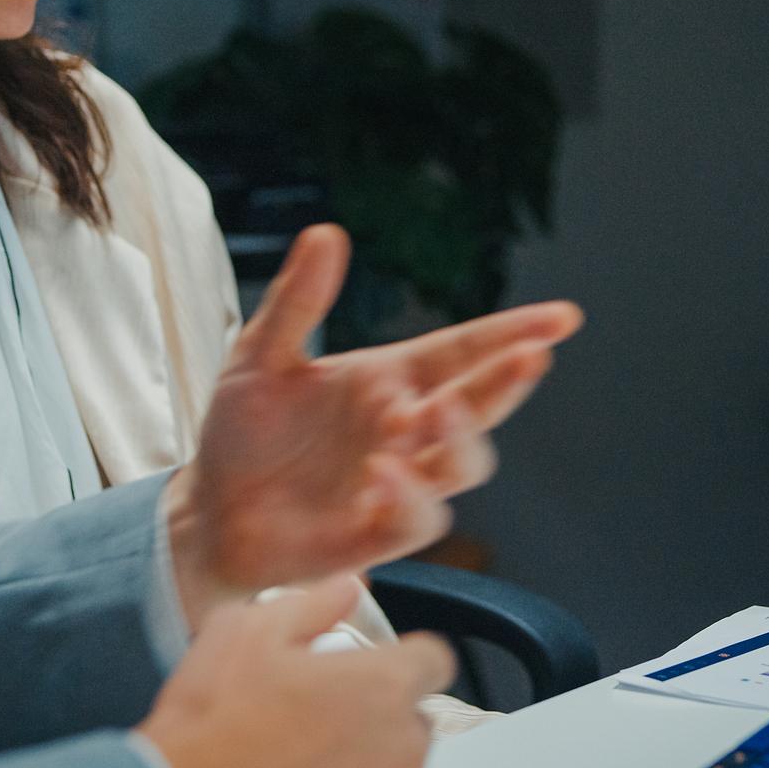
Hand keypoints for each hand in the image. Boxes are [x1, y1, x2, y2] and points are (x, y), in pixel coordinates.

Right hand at [136, 575, 454, 767]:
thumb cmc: (209, 723)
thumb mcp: (247, 631)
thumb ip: (314, 602)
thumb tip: (350, 588)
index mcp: (381, 684)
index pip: (435, 658)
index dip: (405, 657)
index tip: (374, 667)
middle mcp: (398, 745)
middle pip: (415, 716)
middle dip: (379, 712)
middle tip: (321, 717)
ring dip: (367, 762)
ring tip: (305, 761)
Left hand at [166, 224, 580, 616]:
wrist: (205, 510)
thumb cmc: (242, 432)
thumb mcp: (259, 354)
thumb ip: (298, 300)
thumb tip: (326, 232)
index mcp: (390, 379)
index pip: (465, 351)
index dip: (513, 333)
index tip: (563, 317)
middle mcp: (406, 430)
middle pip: (479, 405)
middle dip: (507, 381)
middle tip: (531, 357)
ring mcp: (397, 484)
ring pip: (462, 464)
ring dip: (461, 438)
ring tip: (437, 412)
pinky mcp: (375, 535)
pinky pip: (415, 521)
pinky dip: (409, 497)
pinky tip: (383, 472)